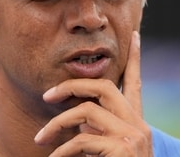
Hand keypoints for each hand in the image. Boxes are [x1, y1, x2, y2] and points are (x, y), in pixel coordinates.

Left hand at [34, 31, 151, 156]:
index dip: (134, 59)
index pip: (134, 84)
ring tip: (40, 139)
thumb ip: (99, 130)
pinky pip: (81, 140)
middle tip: (46, 96)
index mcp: (137, 124)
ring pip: (86, 111)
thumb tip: (81, 123)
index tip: (134, 35)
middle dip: (71, 86)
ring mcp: (133, 137)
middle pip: (105, 86)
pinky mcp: (123, 149)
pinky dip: (61, 150)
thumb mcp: (108, 149)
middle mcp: (139, 126)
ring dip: (57, 124)